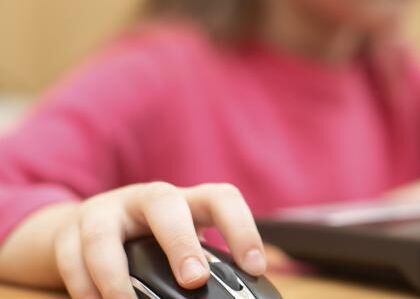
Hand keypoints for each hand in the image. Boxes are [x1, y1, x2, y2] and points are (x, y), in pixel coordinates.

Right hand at [54, 182, 265, 298]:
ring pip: (103, 232)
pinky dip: (83, 286)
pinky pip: (71, 258)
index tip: (255, 267)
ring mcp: (105, 212)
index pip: (221, 200)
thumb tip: (231, 296)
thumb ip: (204, 264)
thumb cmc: (153, 239)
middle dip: (179, 242)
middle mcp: (147, 199)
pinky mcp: (69, 232)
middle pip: (164, 202)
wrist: (92, 225)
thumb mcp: (183, 243)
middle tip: (194, 281)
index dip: (241, 229)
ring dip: (114, 273)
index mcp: (187, 202)